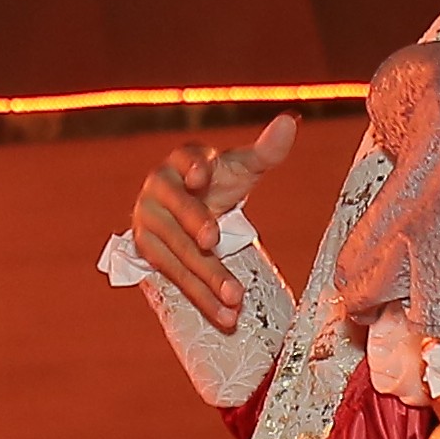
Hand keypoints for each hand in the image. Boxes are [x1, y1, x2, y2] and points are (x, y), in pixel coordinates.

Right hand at [126, 112, 306, 319]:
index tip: (201, 175)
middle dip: (194, 225)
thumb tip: (291, 121)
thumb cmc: (218, 185)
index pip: (184, 157)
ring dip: (205, 278)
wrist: (189, 215)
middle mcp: (159, 189)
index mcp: (182, 161)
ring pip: (177, 252)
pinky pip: (176, 279)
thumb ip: (266, 150)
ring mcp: (149, 223)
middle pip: (177, 208)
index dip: (191, 164)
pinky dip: (202, 299)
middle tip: (213, 241)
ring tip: (235, 300)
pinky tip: (226, 317)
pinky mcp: (149, 254)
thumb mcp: (242, 169)